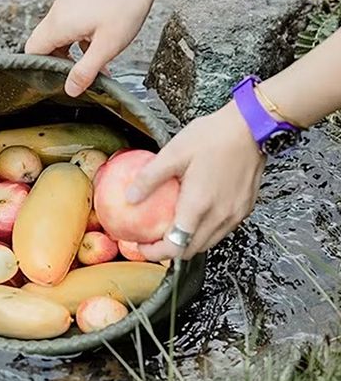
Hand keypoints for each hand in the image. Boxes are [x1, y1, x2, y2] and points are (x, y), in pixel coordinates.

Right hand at [24, 0, 157, 95]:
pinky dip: (78, 43)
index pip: (32, 52)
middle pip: (42, 46)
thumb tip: (70, 90)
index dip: (41, 70)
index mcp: (58, 24)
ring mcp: (66, 8)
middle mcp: (56, 14)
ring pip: (56, 39)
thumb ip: (85, 71)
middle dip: (58, 65)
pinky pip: (68, 29)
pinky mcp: (76, 5)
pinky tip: (99, 51)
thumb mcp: (107, 46)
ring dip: (71, 55)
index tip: (59, 83)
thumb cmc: (124, 5)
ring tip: (93, 68)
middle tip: (78, 78)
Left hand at [129, 104, 265, 260]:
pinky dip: (204, 231)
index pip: (176, 246)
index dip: (155, 252)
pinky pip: (221, 230)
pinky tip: (192, 215)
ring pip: (208, 243)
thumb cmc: (213, 137)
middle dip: (169, 251)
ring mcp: (235, 215)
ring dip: (187, 242)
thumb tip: (130, 197)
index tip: (141, 244)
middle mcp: (220, 216)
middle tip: (151, 238)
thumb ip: (150, 178)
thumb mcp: (173, 153)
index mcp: (199, 205)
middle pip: (192, 250)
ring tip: (169, 228)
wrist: (250, 128)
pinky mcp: (244, 209)